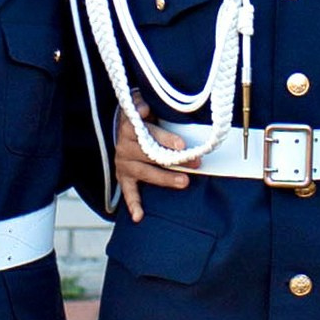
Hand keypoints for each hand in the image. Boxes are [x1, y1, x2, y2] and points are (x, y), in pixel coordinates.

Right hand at [115, 103, 198, 222]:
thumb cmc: (143, 116)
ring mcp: (123, 163)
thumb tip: (145, 107)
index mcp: (129, 126)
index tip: (182, 144)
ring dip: (165, 179)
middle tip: (195, 162)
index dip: (165, 138)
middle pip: (150, 154)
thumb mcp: (143, 103)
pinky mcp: (124, 177)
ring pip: (145, 172)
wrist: (125, 125)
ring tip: (185, 182)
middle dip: (174, 159)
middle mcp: (124, 145)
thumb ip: (144, 102)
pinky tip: (139, 217)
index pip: (148, 133)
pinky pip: (128, 192)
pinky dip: (133, 204)